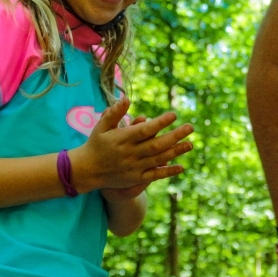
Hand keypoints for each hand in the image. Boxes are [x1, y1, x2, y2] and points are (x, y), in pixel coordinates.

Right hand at [71, 98, 193, 192]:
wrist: (86, 170)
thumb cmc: (96, 144)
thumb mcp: (102, 126)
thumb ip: (114, 113)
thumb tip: (127, 98)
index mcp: (122, 139)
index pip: (144, 130)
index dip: (159, 123)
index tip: (173, 115)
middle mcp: (129, 153)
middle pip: (155, 145)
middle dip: (174, 136)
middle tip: (190, 127)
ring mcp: (134, 167)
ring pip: (158, 159)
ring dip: (175, 152)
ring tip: (190, 144)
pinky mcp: (135, 178)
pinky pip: (154, 175)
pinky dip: (168, 172)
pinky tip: (181, 167)